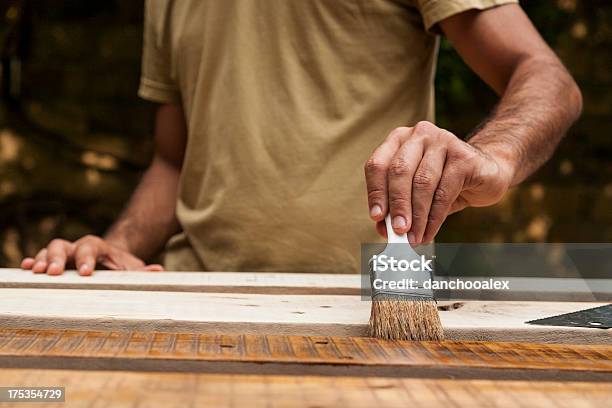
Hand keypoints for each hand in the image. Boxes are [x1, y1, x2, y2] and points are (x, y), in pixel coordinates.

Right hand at [20, 235, 163, 275]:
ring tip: (35, 272)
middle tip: (52, 273)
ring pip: (47, 250)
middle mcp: (77, 247)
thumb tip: (159, 271)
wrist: (109, 261)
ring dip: (40, 260)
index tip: (86, 273)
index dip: (86, 258)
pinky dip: (30, 263)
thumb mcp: (132, 269)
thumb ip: (142, 271)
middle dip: (56, 258)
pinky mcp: (53, 263)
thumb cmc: (121, 268)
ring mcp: (63, 254)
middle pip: (62, 245)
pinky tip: (23, 270)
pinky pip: (38, 260)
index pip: (89, 247)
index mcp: (97, 246)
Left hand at [365, 121, 513, 243]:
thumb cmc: (443, 183)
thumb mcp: (415, 194)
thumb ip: (397, 207)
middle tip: (398, 231)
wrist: (486, 173)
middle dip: (397, 205)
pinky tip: (428, 233)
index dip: (375, 192)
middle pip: (399, 171)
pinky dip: (434, 218)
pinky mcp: (464, 157)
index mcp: (399, 139)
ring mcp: (443, 141)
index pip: (378, 164)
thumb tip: (384, 230)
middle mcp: (419, 135)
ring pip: (423, 183)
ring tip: (413, 238)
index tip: (376, 217)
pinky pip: (444, 192)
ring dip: (417, 216)